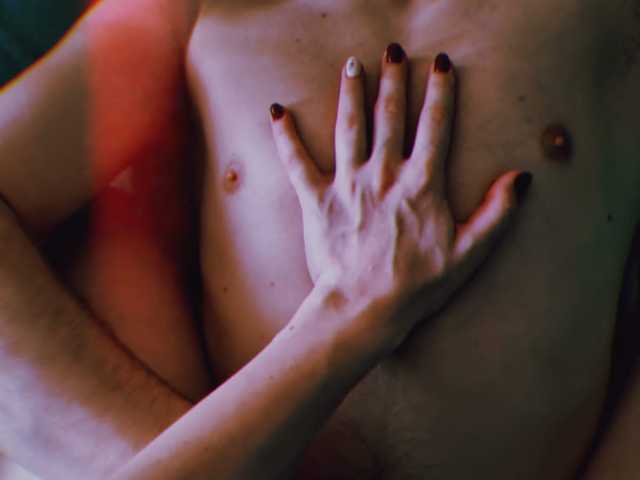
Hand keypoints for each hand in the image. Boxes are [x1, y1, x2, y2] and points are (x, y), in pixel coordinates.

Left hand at [269, 45, 531, 345]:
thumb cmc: (418, 285)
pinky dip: (286, 137)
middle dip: (393, 80)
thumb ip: (496, 213)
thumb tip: (521, 178)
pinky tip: (277, 112)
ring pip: (349, 128)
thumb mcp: (468, 253)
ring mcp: (347, 185)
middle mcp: (383, 175)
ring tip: (352, 66)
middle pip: (390, 117)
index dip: (439, 92)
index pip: (434, 127)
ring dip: (351, 94)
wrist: (365, 308)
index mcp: (420, 184)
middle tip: (393, 50)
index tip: (440, 64)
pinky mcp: (317, 201)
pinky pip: (297, 163)